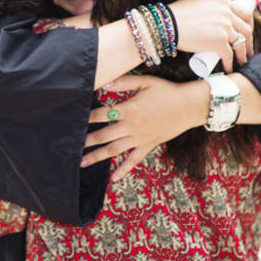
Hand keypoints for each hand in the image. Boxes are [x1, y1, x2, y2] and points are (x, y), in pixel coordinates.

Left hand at [81, 74, 208, 181]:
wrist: (190, 106)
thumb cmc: (167, 91)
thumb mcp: (146, 81)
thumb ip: (124, 82)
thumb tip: (105, 83)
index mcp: (129, 109)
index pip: (102, 114)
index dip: (86, 117)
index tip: (74, 119)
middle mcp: (132, 126)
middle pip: (104, 135)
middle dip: (86, 141)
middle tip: (70, 146)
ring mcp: (140, 138)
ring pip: (114, 150)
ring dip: (97, 157)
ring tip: (82, 163)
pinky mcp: (148, 146)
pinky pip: (133, 160)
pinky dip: (123, 170)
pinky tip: (113, 179)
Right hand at [167, 0, 253, 72]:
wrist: (167, 25)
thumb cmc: (175, 14)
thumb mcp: (194, 1)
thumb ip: (205, 4)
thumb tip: (206, 8)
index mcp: (223, 3)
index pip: (245, 13)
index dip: (248, 25)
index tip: (247, 33)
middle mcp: (227, 14)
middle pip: (246, 29)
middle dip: (249, 42)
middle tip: (247, 50)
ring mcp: (225, 28)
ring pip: (241, 44)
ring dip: (243, 55)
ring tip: (241, 62)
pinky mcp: (219, 43)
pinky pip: (230, 56)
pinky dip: (230, 64)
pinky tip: (229, 69)